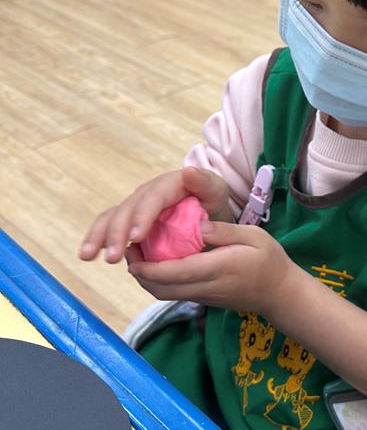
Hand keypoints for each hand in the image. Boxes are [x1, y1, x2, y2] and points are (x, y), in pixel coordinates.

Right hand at [80, 167, 230, 263]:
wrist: (208, 209)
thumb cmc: (212, 201)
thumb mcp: (216, 191)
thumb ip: (205, 183)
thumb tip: (189, 172)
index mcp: (168, 185)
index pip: (153, 199)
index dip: (143, 216)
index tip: (136, 236)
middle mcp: (147, 193)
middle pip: (127, 210)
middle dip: (117, 233)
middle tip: (113, 257)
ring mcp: (135, 206)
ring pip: (112, 218)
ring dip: (99, 236)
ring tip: (89, 256)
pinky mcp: (129, 220)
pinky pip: (109, 227)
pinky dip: (98, 240)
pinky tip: (89, 255)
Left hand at [126, 221, 295, 313]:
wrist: (280, 295)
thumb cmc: (270, 261)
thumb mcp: (255, 237)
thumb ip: (226, 231)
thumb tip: (199, 225)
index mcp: (219, 269)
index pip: (177, 271)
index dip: (150, 265)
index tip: (132, 250)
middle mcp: (206, 287)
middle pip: (162, 288)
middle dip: (139, 272)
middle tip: (128, 247)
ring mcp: (203, 297)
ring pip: (164, 294)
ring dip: (146, 278)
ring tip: (136, 254)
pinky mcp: (202, 300)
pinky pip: (172, 294)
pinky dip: (157, 281)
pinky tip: (154, 263)